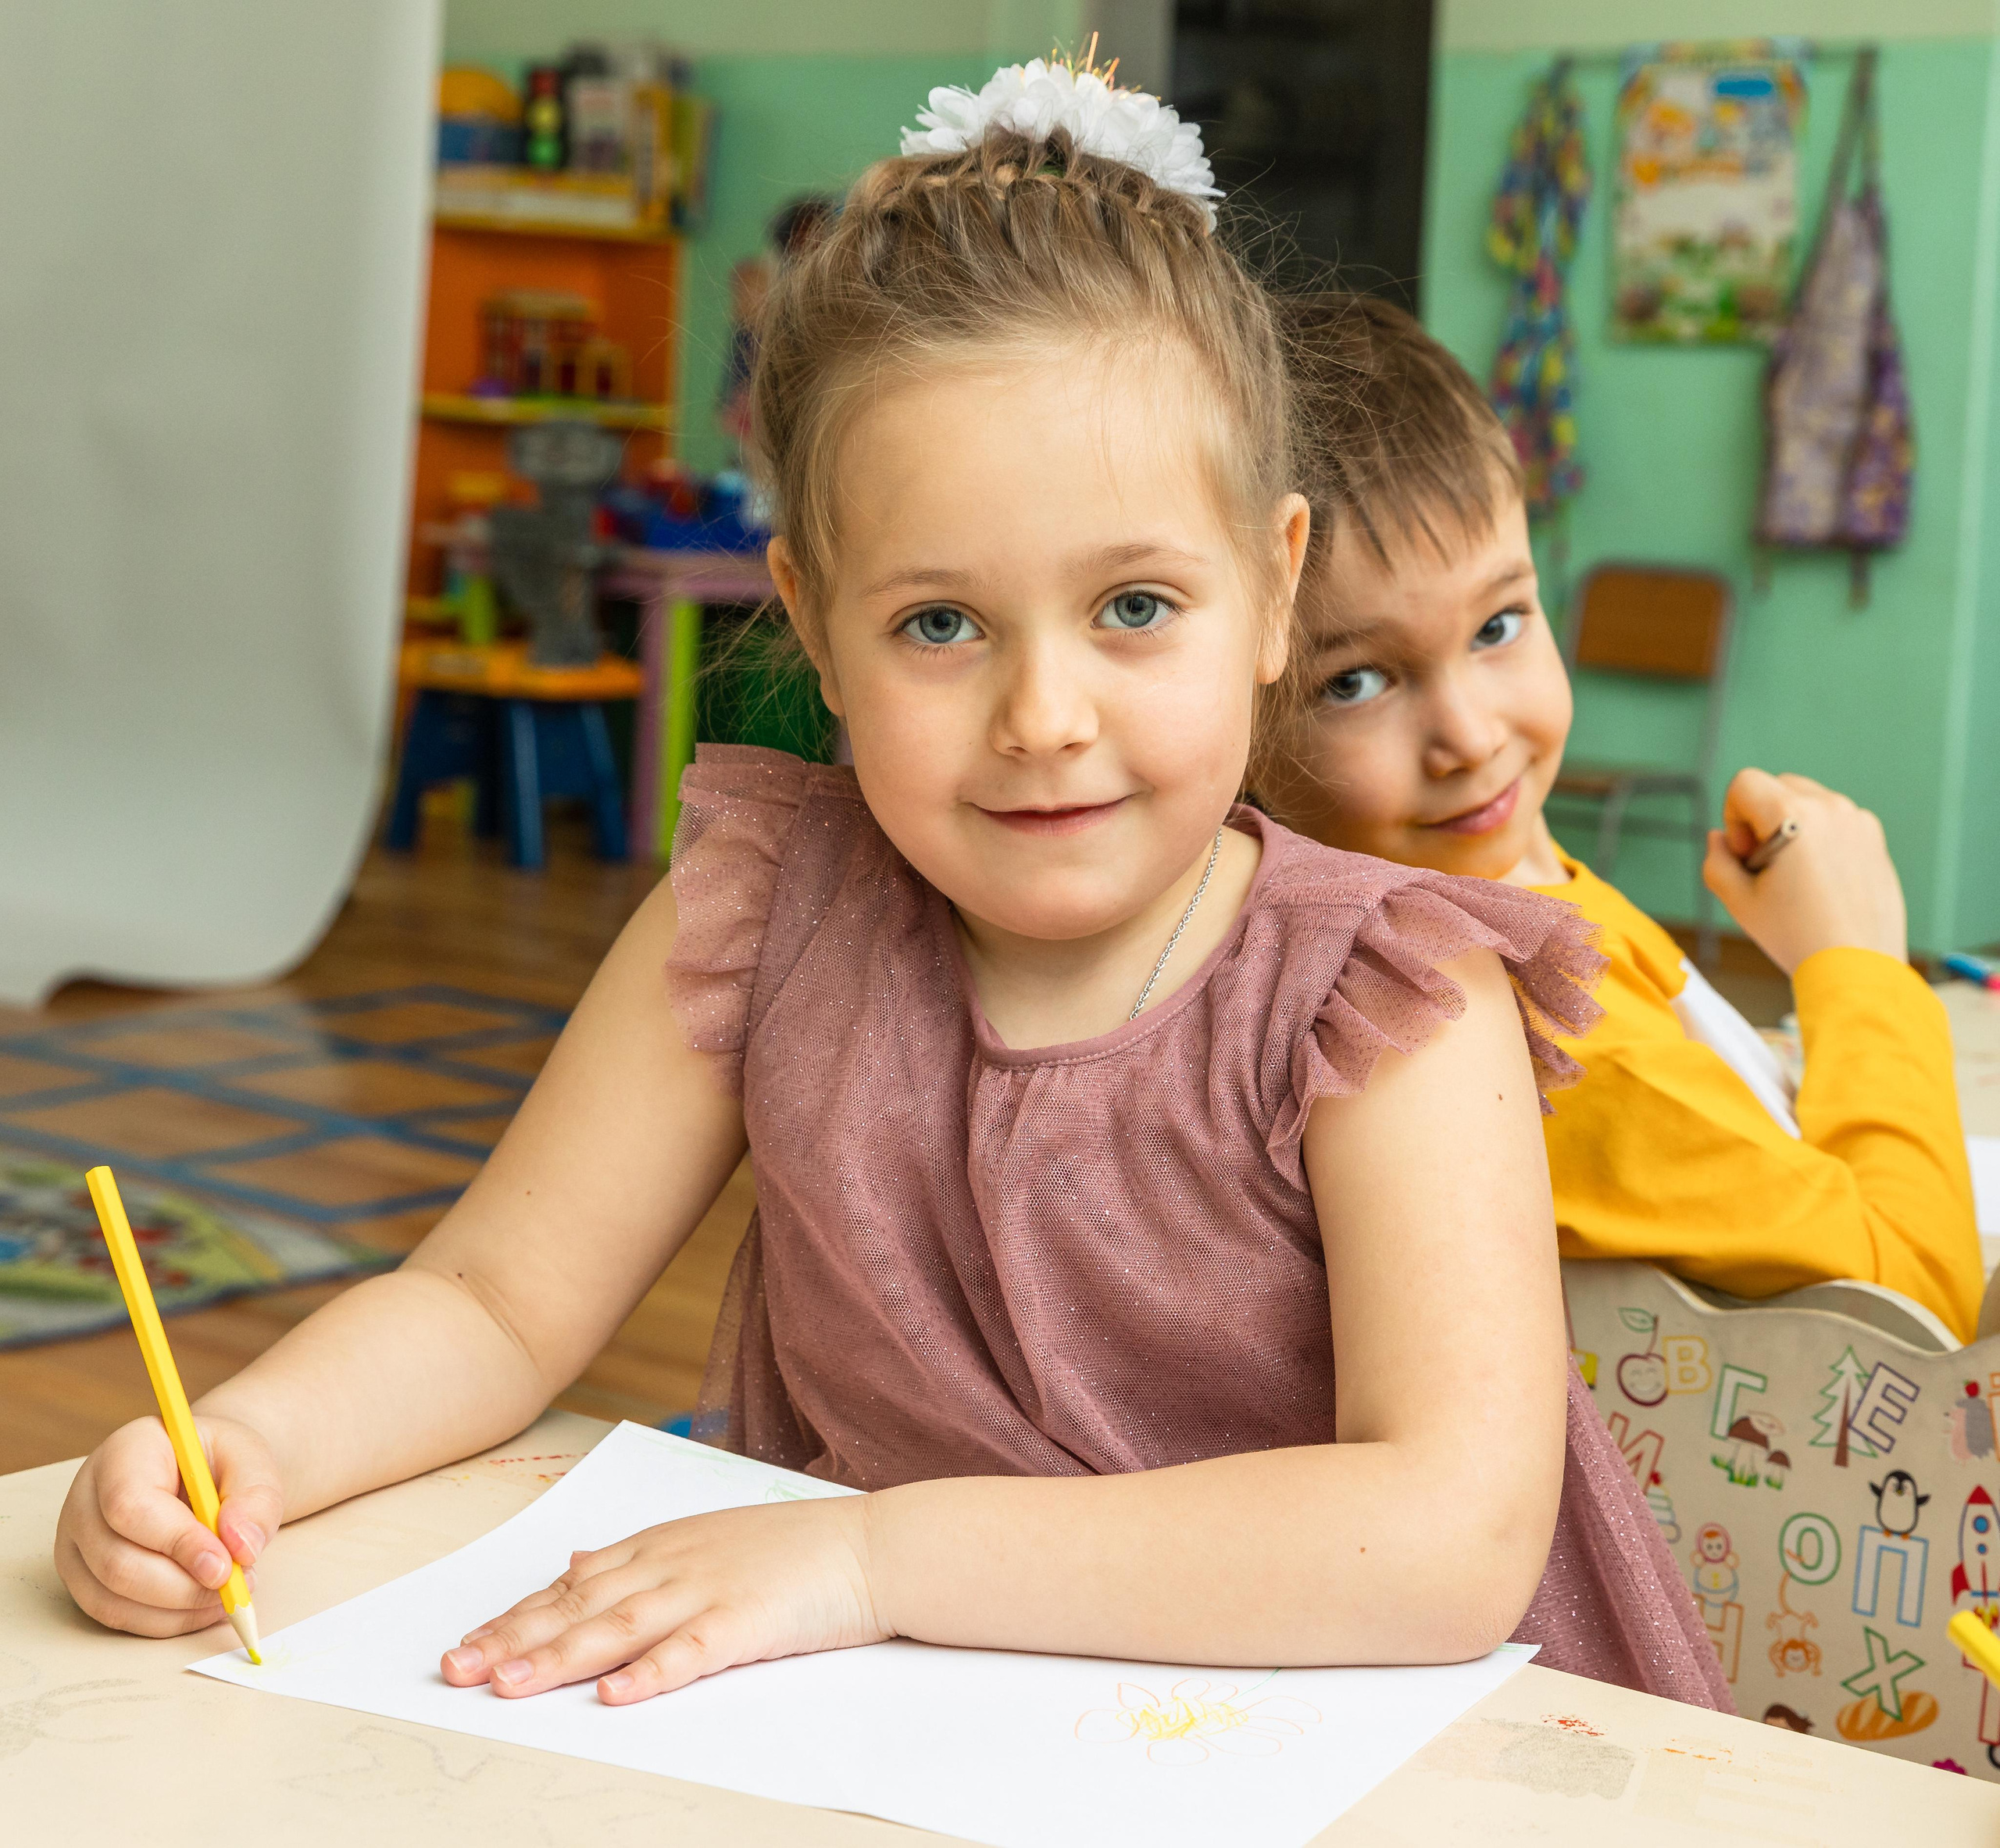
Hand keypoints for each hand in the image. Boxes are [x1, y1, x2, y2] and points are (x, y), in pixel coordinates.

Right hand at [54, 1413, 282, 1635]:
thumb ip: (256, 1498)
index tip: (225, 1564)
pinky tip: (204, 1605)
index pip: (130, 1506)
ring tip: (228, 1592)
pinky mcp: (84, 1579)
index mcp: (123, 1454)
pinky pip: (117, 1617)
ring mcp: (77, 1544)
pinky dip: (167, 1620)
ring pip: (114, 1599)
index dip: (178, 1542)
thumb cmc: (219, 1462)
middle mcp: (86, 1501)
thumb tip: (242, 1548)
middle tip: (235, 1584)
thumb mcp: (251, 1460)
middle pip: (117, 1563)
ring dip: (178, 1608)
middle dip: (183, 1587)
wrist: (200, 1471)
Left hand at [440, 1496, 887, 1704]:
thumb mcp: (705, 1538)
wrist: (873, 1543)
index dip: (516, 1618)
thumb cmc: (793, 1548)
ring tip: (510, 1684)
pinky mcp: (748, 1621)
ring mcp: (709, 1591)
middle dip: (515, 1639)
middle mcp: (673, 1564)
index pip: (571, 1587)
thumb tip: (576, 1562)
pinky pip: (692, 1652)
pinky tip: (615, 1695)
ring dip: (561, 1657)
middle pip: (580, 1607)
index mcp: (661, 1546)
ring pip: (620, 1628)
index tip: (466, 1646)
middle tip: (457, 1670)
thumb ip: (637, 1556)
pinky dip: (651, 1674)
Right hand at [1703, 768, 1906, 975]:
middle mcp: (1831, 808)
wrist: (1857, 967)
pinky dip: (1820, 839)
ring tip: (1796, 877)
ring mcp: (1858, 821)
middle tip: (1767, 867)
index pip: (1744, 783)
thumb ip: (1716, 860)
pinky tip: (1820, 882)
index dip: (1733, 818)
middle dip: (1761, 819)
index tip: (1748, 855)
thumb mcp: (1738, 901)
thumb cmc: (1799, 937)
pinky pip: (1835, 821)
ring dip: (1792, 827)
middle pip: (1776, 786)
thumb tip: (1720, 838)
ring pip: (1807, 802)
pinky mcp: (1874, 838)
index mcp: (1796, 816)